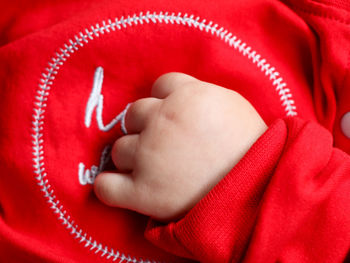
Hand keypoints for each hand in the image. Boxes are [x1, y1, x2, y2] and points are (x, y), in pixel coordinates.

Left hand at [94, 73, 266, 220]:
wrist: (260, 192)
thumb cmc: (251, 147)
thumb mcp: (231, 105)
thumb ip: (198, 93)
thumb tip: (172, 94)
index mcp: (186, 97)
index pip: (160, 86)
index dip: (166, 101)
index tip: (175, 117)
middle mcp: (162, 121)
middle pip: (134, 114)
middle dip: (146, 127)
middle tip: (165, 145)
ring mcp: (149, 157)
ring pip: (120, 149)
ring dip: (132, 157)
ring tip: (154, 170)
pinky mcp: (143, 193)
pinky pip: (106, 188)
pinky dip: (109, 188)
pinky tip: (119, 188)